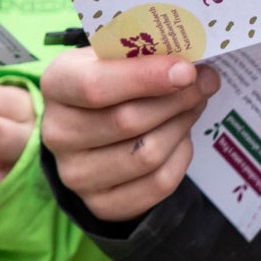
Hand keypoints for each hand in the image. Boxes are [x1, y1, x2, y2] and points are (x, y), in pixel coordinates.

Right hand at [38, 50, 221, 224]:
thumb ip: (144, 56)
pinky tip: (182, 138)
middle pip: (127, 121)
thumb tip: (194, 65)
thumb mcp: (114, 59)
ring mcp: (76, 175)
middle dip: (176, 100)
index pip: (95, 86)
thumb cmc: (110, 85)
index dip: (146, 77)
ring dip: (181, 126)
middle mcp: (57, 133)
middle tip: (204, 83)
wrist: (93, 133)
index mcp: (56, 85)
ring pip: (147, 154)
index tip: (186, 70)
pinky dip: (180, 157)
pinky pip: (157, 184)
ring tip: (194, 106)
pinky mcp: (101, 204)